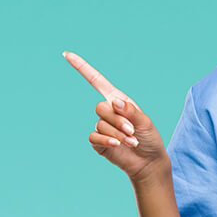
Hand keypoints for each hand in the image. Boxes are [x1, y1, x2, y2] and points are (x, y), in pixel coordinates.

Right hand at [62, 51, 168, 181]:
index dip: (82, 67)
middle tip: (132, 131)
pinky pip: (95, 137)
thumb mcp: (145, 121)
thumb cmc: (149, 138)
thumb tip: (114, 101)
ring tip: (131, 141)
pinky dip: (107, 141)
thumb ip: (131, 111)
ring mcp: (101, 126)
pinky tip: (117, 145)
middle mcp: (108, 111)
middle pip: (100, 107)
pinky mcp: (98, 142)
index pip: (96, 81)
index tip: (67, 55)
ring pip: (101, 124)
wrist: (148, 161)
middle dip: (118, 120)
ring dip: (118, 134)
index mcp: (118, 100)